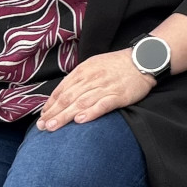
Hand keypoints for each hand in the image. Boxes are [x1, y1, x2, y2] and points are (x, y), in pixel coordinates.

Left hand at [37, 48, 156, 130]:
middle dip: (53, 113)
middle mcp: (92, 78)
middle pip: (68, 98)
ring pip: (81, 103)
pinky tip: (80, 121)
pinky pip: (102, 105)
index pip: (62, 89)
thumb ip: (79, 78)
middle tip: (41, 126)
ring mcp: (105, 87)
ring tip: (53, 127)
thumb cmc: (117, 64)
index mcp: (84, 70)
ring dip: (65, 116)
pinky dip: (90, 113)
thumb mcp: (94, 65)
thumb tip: (62, 94)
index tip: (42, 116)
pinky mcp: (119, 95)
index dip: (51, 104)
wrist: (144, 59)